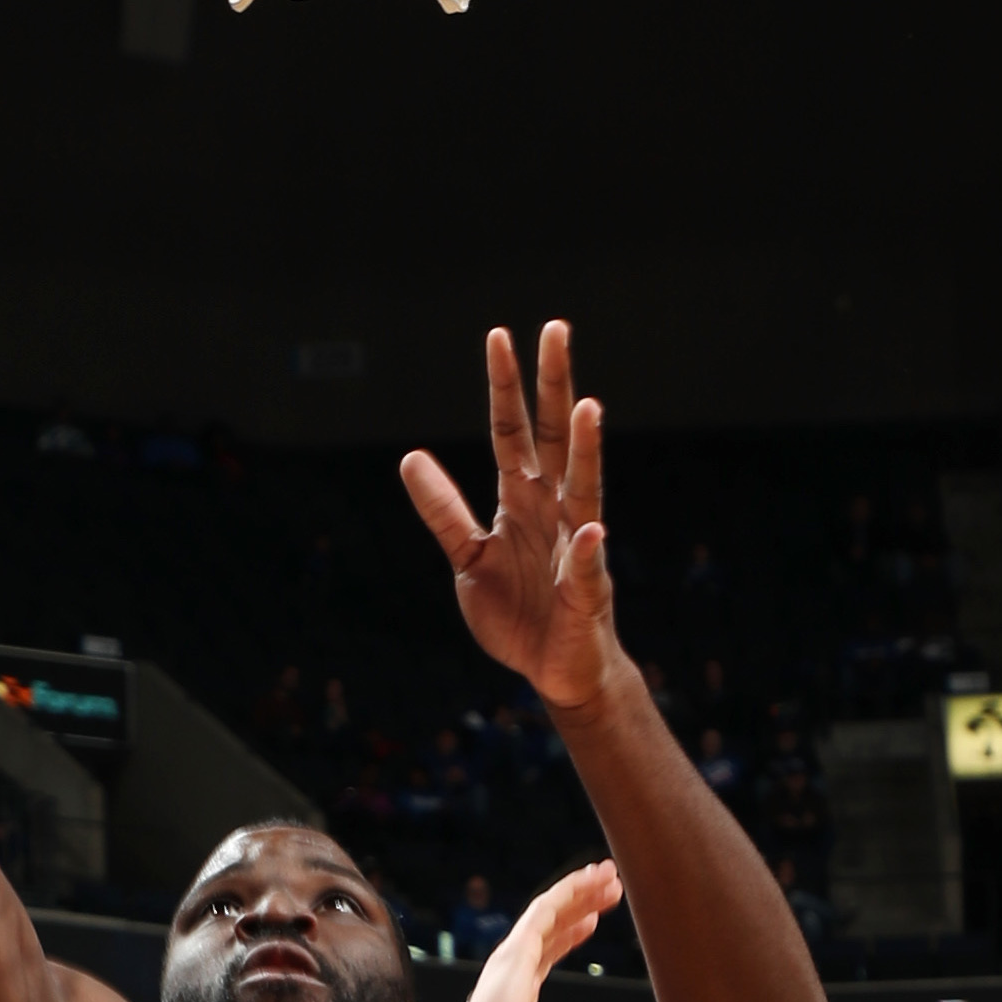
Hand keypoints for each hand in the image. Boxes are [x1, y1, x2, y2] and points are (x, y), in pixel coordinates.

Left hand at [400, 323, 623, 713]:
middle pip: (553, 438)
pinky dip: (586, 552)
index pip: (511, 432)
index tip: (498, 336)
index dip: (504, 387)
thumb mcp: (468, 559)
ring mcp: (575, 547)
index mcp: (521, 500)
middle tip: (556, 330)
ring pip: (583, 489)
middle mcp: (553, 510)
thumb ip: (444, 513)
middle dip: (554, 386)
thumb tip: (410, 458)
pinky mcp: (586, 592)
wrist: (555, 672)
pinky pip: (586, 568)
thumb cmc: (518, 613)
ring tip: (588, 409)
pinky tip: (591, 530)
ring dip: (585, 451)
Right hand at [414, 859, 618, 1001]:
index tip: (595, 920)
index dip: (571, 932)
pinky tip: (591, 879)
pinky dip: (569, 891)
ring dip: (581, 890)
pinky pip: (545, 909)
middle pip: (552, 925)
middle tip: (611, 888)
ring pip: (550, 909)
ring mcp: (512, 956)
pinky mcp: (515, 950)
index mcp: (517, 990)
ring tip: (610, 875)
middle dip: (582, 903)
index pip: (547, 950)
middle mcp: (512, 967)